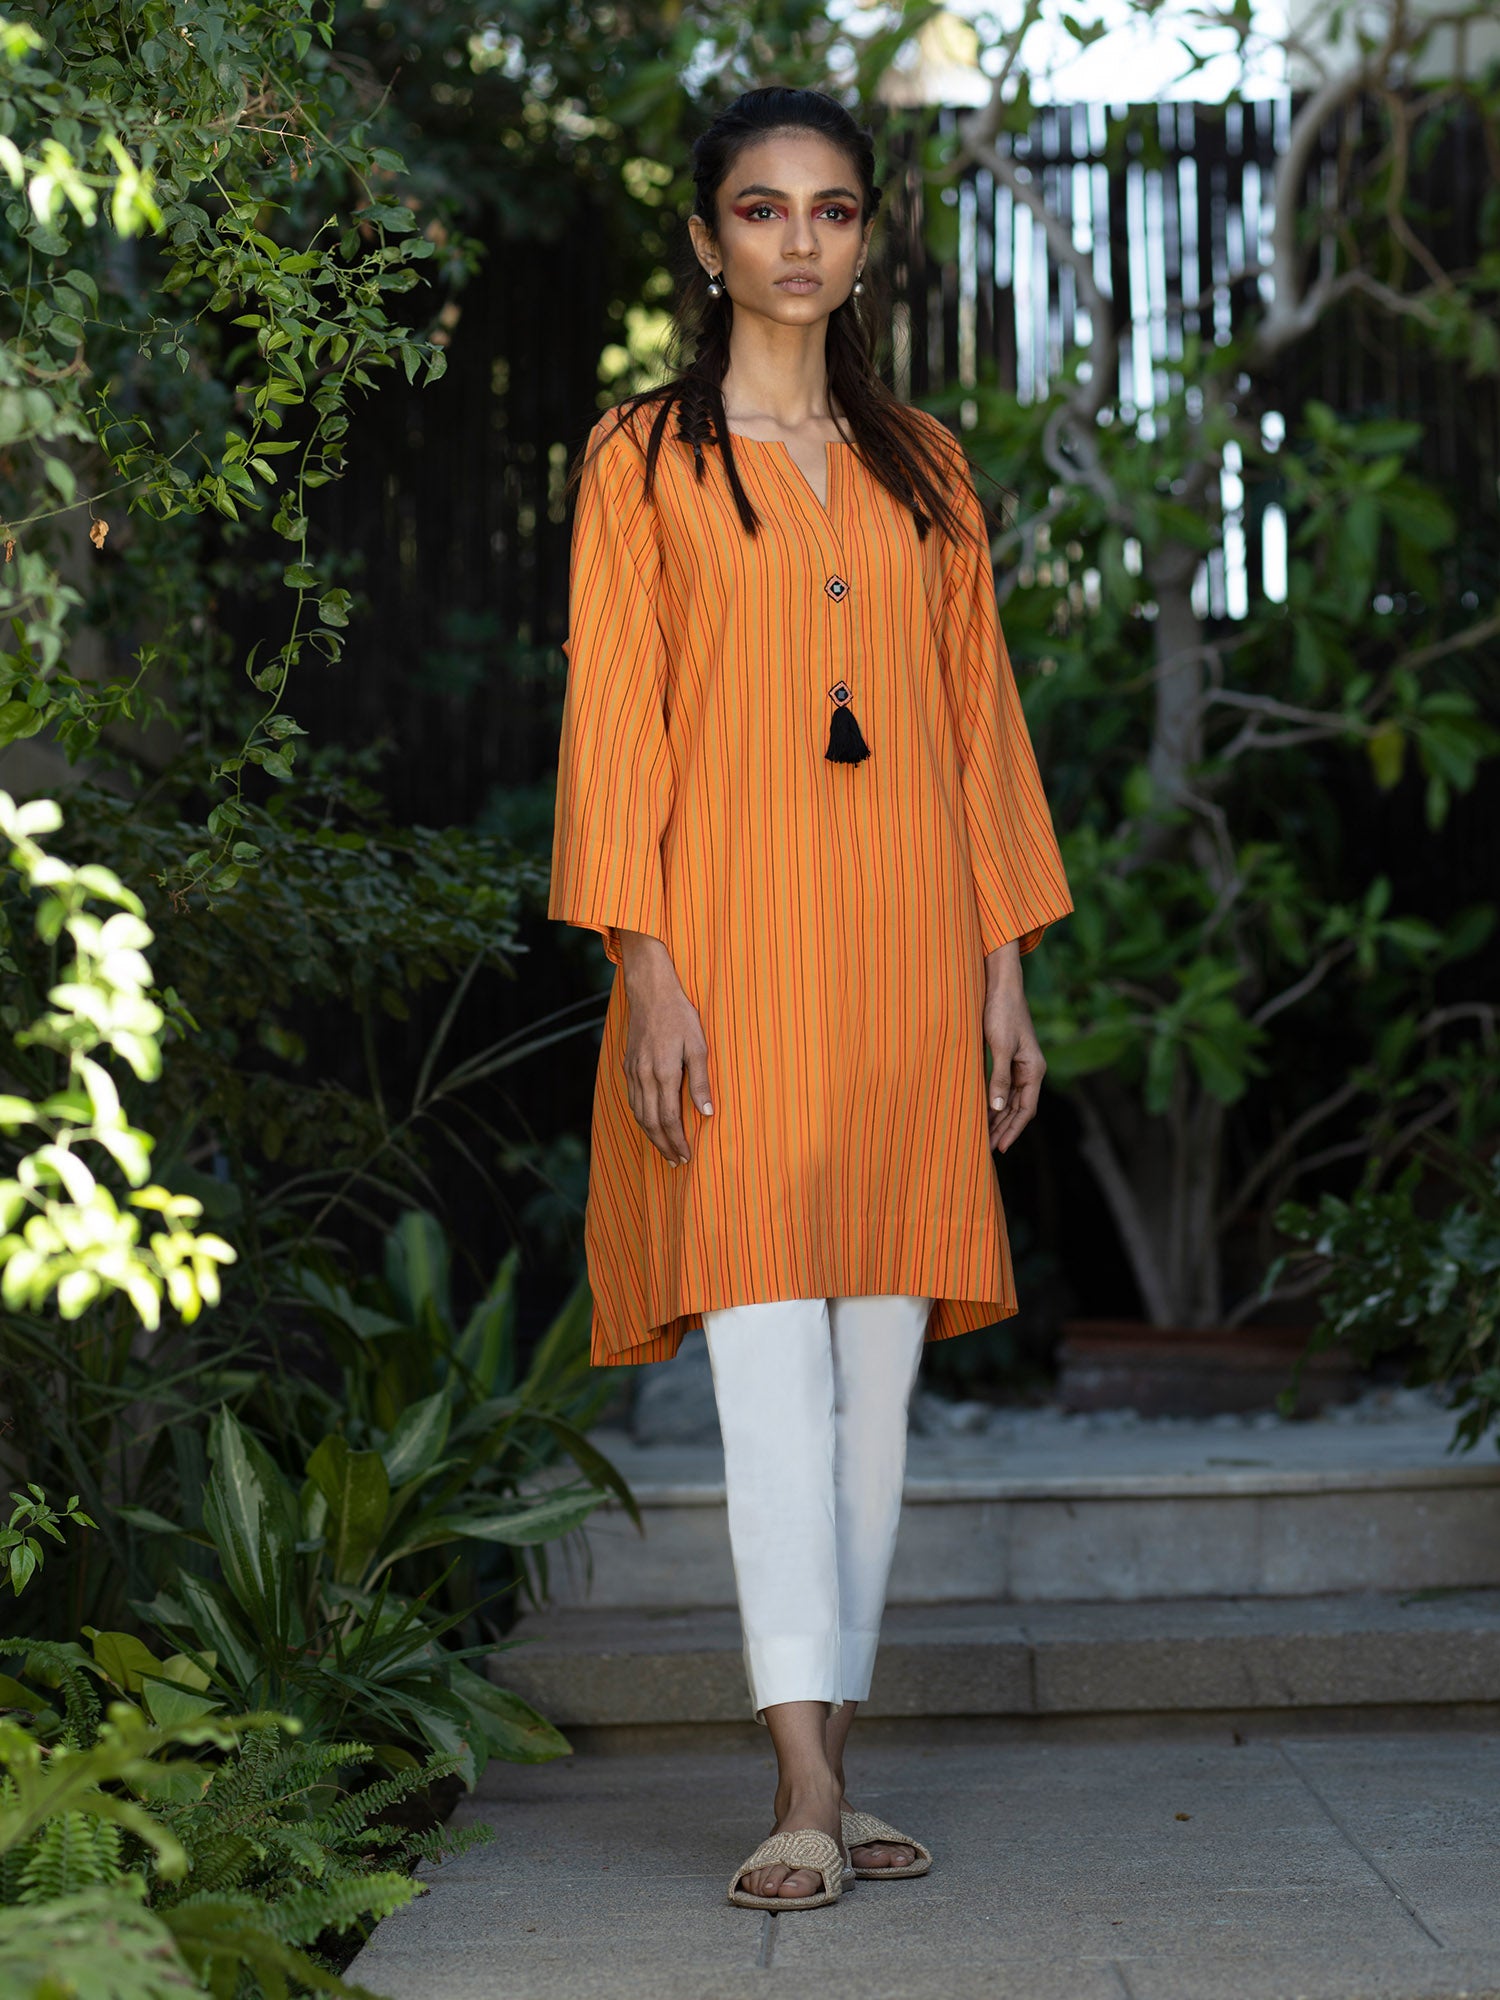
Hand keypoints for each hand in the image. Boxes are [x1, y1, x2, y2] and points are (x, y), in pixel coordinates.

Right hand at [618, 931, 712, 1165]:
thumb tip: (707, 1112)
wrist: (650, 992)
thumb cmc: (679, 1016)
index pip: (668, 1118)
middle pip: (650, 1122)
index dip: (677, 1140)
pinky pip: (632, 1100)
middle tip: (677, 1162)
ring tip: (665, 1150)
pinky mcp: (627, 1066)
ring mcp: (632, 1071)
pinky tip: (650, 1124)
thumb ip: (701, 1081)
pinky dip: (640, 1118)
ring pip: (638, 1114)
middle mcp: (644, 1076)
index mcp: (664, 1072)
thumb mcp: (698, 1045)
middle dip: (664, 1145)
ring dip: (651, 1136)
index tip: (687, 1155)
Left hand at [982, 943, 1045, 1154]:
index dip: (1013, 1130)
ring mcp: (1019, 1065)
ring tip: (984, 1137)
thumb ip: (999, 1078)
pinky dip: (993, 1102)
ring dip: (998, 1118)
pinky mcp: (1007, 1058)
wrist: (999, 986)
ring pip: (1010, 1100)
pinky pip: (1002, 1087)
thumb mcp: (1000, 1047)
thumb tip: (997, 1108)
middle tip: (988, 1149)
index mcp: (1034, 1069)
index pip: (1026, 1109)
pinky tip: (982, 1111)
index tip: (1001, 1147)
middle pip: (1019, 1108)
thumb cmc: (1002, 1013)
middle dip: (1005, 1129)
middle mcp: (1030, 1070)